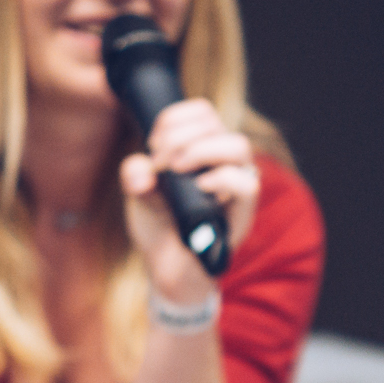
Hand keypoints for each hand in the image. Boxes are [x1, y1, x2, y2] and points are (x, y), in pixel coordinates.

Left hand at [120, 98, 258, 303]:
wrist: (169, 270)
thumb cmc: (160, 228)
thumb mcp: (138, 196)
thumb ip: (135, 175)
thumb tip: (144, 171)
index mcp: (201, 150)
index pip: (200, 111)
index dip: (173, 120)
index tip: (152, 147)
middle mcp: (222, 163)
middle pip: (216, 122)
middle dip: (180, 135)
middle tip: (161, 163)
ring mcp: (235, 187)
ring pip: (238, 146)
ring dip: (201, 151)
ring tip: (178, 170)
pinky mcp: (242, 213)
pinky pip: (248, 185)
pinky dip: (222, 180)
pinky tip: (201, 188)